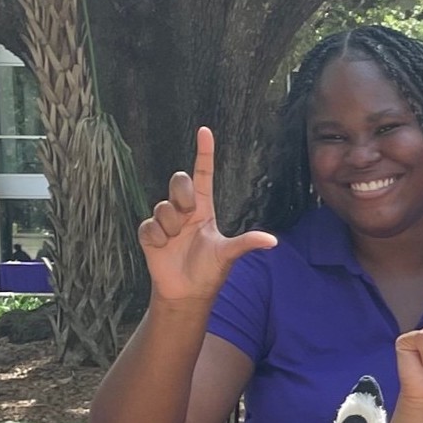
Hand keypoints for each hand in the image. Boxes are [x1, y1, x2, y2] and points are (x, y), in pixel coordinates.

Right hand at [139, 127, 278, 304]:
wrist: (187, 291)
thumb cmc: (209, 270)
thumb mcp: (228, 254)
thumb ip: (246, 243)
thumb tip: (272, 241)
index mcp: (204, 209)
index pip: (203, 175)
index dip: (204, 154)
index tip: (205, 131)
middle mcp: (185, 210)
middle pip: (179, 181)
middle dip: (182, 192)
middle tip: (188, 213)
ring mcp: (166, 220)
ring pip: (163, 206)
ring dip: (171, 224)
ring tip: (177, 240)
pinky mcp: (149, 233)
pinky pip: (149, 225)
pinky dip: (158, 237)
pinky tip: (164, 247)